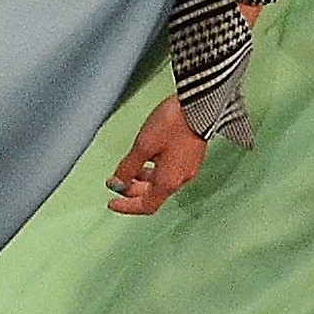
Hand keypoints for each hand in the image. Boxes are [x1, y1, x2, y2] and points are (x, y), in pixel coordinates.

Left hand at [108, 97, 207, 212]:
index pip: (146, 205)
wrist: (200, 105)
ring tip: (129, 168)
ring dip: (143, 179)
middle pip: (154, 195)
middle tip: (116, 182)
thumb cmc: (173, 124)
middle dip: (132, 191)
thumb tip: (117, 183)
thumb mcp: (143, 146)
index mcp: (168, 181)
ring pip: (161, 182)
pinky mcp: (192, 155)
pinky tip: (148, 157)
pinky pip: (170, 171)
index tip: (112, 202)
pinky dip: (154, 170)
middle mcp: (181, 178)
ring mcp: (188, 167)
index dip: (127, 207)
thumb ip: (128, 167)